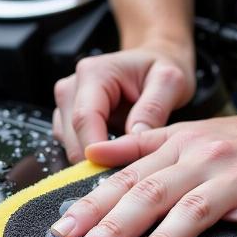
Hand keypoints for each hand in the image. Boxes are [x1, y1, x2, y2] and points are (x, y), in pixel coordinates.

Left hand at [51, 99, 236, 236]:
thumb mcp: (184, 131)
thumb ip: (138, 145)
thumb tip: (92, 153)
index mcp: (177, 148)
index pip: (127, 178)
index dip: (92, 205)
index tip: (62, 231)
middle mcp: (202, 161)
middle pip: (153, 194)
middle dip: (115, 227)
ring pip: (196, 210)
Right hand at [53, 41, 194, 162]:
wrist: (153, 65)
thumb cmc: (160, 70)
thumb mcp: (169, 82)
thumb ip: (153, 108)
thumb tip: (134, 138)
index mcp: (93, 74)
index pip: (84, 119)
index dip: (98, 151)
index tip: (118, 172)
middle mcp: (72, 88)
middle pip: (73, 137)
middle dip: (99, 160)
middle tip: (131, 171)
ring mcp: (66, 105)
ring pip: (70, 146)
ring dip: (97, 160)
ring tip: (127, 159)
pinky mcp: (67, 120)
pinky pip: (74, 147)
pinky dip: (95, 157)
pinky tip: (117, 155)